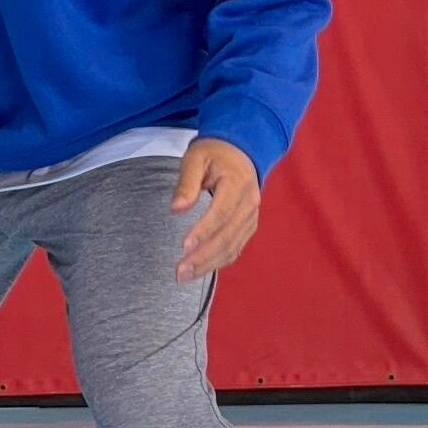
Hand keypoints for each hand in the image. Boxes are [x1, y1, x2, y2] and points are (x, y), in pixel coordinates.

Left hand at [171, 135, 260, 281]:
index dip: (204, 230)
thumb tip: (176, 209)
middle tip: (179, 271)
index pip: (222, 212)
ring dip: (209, 264)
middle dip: (203, 256)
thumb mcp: (195, 157)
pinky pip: (236, 248)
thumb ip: (186, 183)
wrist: (241, 151)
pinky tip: (200, 269)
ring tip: (184, 276)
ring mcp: (251, 216)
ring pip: (233, 247)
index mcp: (238, 183)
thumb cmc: (214, 153)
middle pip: (228, 236)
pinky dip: (219, 261)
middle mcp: (249, 202)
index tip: (184, 246)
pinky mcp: (248, 226)